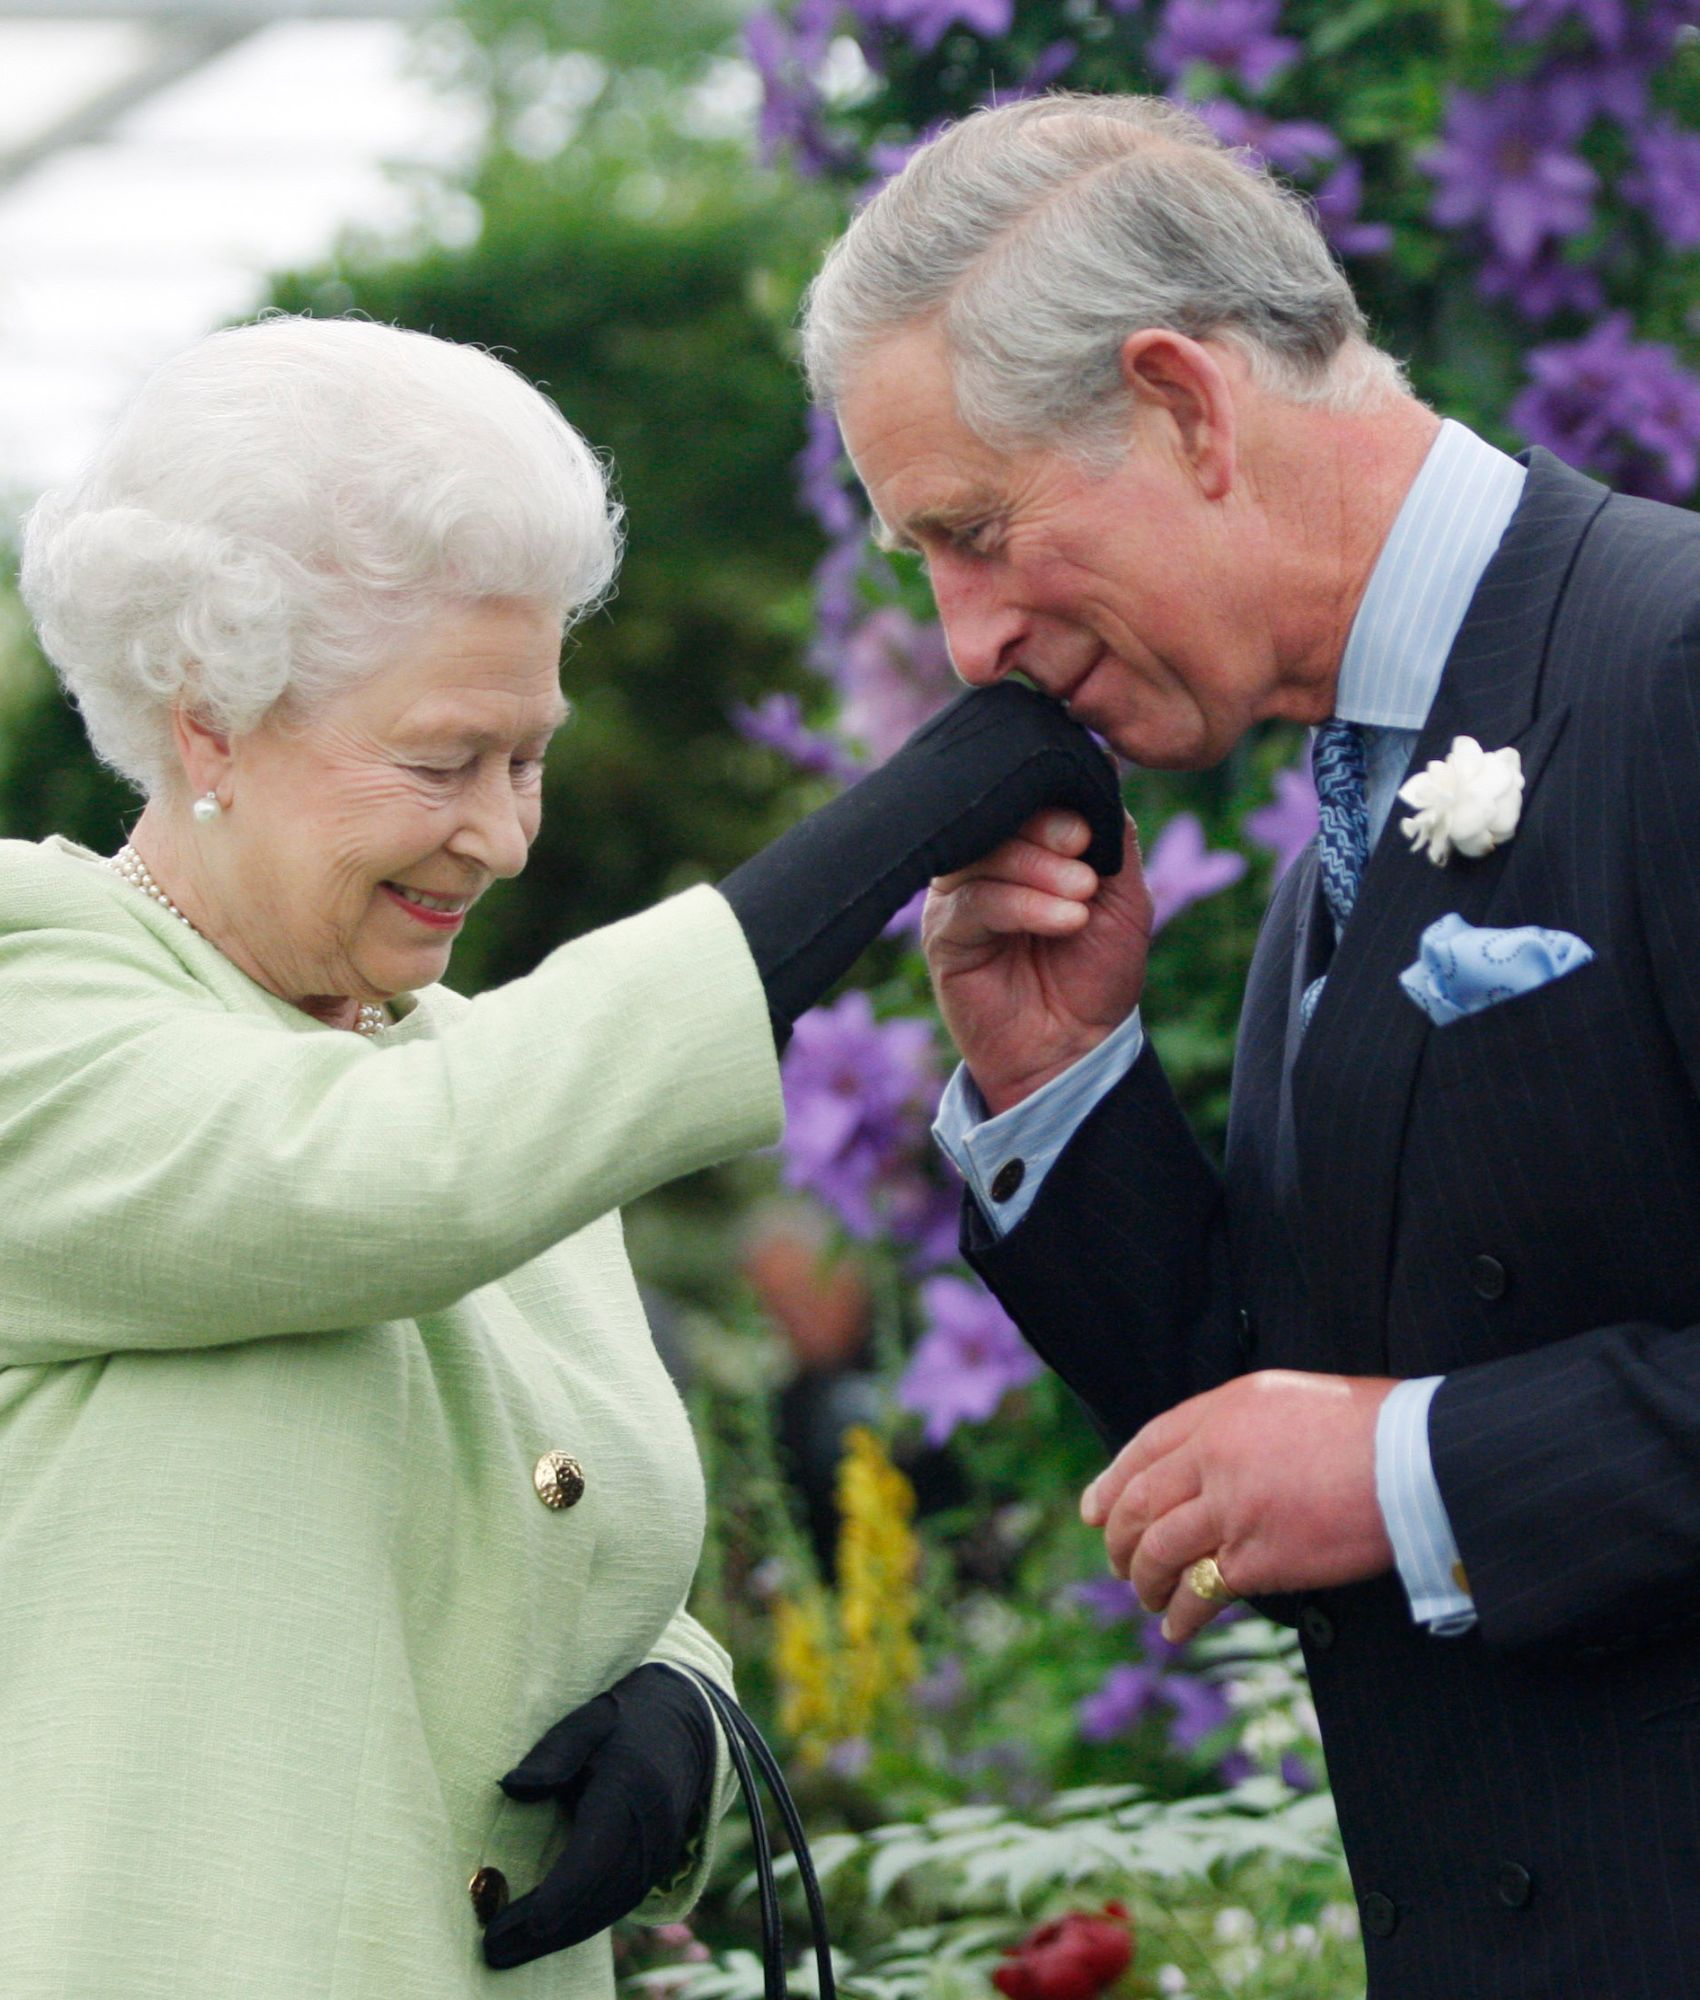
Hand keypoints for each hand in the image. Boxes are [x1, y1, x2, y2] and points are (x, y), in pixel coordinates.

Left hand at [482, 1664, 713, 1969]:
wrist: (686, 1728)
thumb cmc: (625, 1723)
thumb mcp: (588, 1721)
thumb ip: (552, 1753)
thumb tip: (510, 1788)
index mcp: (631, 1791)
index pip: (595, 1856)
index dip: (561, 1894)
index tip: (524, 1921)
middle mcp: (650, 1833)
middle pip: (597, 1896)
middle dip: (545, 1929)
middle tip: (492, 1948)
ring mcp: (658, 1855)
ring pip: (607, 1909)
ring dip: (559, 1936)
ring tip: (507, 1949)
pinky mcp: (655, 1867)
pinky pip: (617, 1905)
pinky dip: (580, 1923)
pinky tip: (544, 1934)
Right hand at [924, 809, 1152, 1112]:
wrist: (1076, 1046)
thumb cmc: (1097, 970)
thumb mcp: (1124, 894)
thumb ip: (1113, 834)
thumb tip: (1101, 769)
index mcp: (1024, 843)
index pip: (1023, 794)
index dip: (1054, 800)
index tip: (1088, 830)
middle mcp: (984, 861)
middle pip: (998, 816)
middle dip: (1047, 830)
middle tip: (1084, 853)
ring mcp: (959, 896)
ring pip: (985, 854)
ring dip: (1040, 870)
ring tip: (1082, 897)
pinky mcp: (943, 934)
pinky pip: (974, 902)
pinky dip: (1023, 905)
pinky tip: (1064, 920)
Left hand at [1080, 1371, 1397, 1643]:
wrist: (1413, 1457)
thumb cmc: (1367, 1427)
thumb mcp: (1287, 1399)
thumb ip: (1238, 1426)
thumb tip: (1211, 1459)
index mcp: (1222, 1411)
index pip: (1146, 1445)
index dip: (1112, 1482)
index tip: (1094, 1510)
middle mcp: (1215, 1455)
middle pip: (1140, 1501)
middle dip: (1119, 1538)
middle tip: (1117, 1561)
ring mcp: (1232, 1508)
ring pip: (1159, 1548)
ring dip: (1144, 1579)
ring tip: (1146, 1597)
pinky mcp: (1258, 1557)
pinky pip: (1201, 1590)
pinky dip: (1182, 1613)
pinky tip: (1176, 1627)